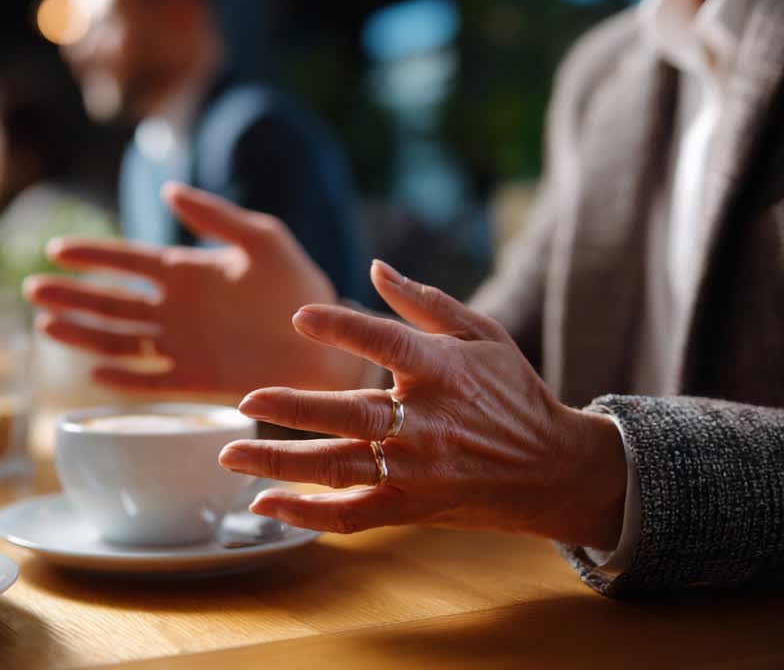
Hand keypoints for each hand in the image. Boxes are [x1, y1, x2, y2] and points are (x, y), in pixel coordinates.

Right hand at [25, 183, 365, 394]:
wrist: (330, 341)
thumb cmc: (301, 286)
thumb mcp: (264, 240)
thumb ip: (217, 216)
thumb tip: (168, 190)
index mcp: (186, 271)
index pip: (127, 261)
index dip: (92, 256)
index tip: (57, 251)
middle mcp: (175, 309)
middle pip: (110, 301)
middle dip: (71, 295)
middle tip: (32, 289)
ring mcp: (181, 345)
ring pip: (119, 339)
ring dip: (83, 333)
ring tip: (46, 325)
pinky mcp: (195, 379)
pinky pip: (150, 379)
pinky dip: (122, 378)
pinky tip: (94, 372)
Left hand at [219, 260, 626, 549]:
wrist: (554, 470)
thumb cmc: (512, 392)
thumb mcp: (483, 335)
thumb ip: (425, 302)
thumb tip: (374, 267)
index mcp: (444, 372)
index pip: (387, 344)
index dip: (343, 328)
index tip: (299, 317)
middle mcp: (426, 424)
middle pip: (351, 416)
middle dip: (294, 409)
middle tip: (245, 399)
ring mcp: (416, 472)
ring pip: (339, 469)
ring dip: (281, 463)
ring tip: (229, 455)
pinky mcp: (410, 508)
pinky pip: (351, 516)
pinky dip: (306, 514)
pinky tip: (265, 504)